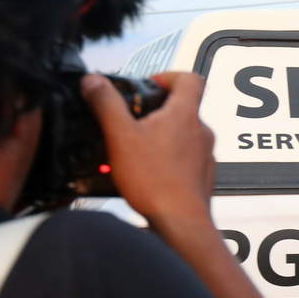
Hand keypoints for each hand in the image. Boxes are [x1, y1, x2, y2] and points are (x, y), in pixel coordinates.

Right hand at [80, 71, 216, 226]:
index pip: (190, 78)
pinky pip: (185, 159)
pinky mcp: (202, 175)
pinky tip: (147, 173)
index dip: (168, 76)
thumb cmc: (154, 180)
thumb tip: (93, 81)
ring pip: (183, 135)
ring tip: (134, 150)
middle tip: (131, 122)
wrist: (180, 221)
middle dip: (156, 111)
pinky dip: (167, 159)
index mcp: (185, 114)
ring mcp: (206, 154)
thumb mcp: (120, 136)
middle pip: (184, 107)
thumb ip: (106, 104)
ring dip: (160, 137)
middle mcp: (201, 131)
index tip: (148, 85)